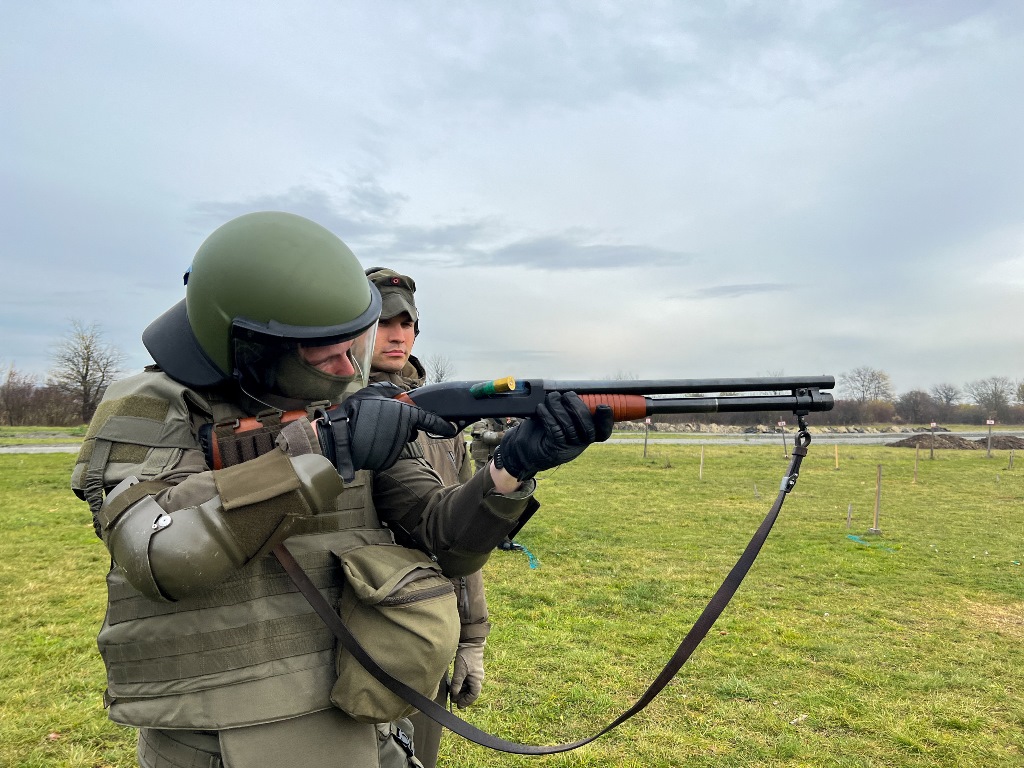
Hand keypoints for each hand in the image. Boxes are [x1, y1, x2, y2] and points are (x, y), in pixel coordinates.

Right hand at [316, 383, 456, 481]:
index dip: (442, 424)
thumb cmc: (355, 412)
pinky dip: (382, 447)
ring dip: (389, 436)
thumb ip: (391, 391)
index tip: (451, 428)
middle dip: (401, 426)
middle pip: (410, 430)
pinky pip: (388, 452)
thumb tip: (401, 392)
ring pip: (398, 441)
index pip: (430, 420)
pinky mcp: (387, 460)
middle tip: (383, 420)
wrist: (338, 437)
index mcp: (405, 415)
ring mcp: (396, 448)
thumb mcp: (372, 392)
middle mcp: (404, 433)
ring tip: (370, 430)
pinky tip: (368, 441)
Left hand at [450, 639, 484, 707]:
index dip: (467, 701)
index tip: (459, 705)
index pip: (474, 694)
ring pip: (469, 687)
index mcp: (477, 679)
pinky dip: (462, 685)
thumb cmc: (467, 656)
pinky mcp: (471, 670)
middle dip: (463, 697)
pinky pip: (467, 681)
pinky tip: (455, 685)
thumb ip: (457, 683)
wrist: (471, 643)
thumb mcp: (460, 670)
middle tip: (454, 700)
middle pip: (471, 692)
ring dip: (461, 691)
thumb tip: (454, 694)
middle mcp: (477, 678)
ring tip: (453, 694)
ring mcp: (475, 674)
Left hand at [494, 392, 613, 479]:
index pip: (603, 431)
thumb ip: (568, 408)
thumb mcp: (558, 418)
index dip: (607, 420)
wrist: (524, 451)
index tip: (603, 406)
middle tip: (567, 395)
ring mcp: (568, 448)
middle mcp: (580, 444)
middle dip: (578, 407)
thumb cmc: (543, 430)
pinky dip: (547, 416)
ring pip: (569, 426)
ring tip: (551, 398)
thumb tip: (571, 391)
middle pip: (589, 428)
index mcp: (585, 435)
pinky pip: (554, 430)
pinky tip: (541, 408)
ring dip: (558, 408)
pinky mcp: (554, 449)